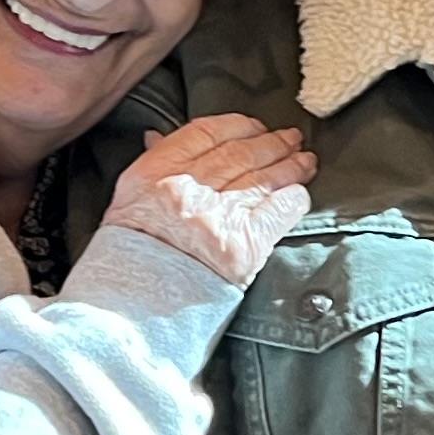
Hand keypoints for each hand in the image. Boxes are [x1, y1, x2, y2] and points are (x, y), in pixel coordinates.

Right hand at [108, 114, 315, 286]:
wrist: (138, 308)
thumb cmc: (133, 254)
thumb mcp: (129, 200)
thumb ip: (150, 166)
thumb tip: (157, 135)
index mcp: (154, 174)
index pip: (206, 133)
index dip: (237, 125)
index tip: (254, 126)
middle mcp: (188, 190)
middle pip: (240, 154)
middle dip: (271, 143)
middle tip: (291, 138)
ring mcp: (218, 217)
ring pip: (264, 179)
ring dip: (290, 167)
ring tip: (305, 161)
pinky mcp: (244, 246)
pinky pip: (278, 211)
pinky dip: (293, 199)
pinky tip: (300, 192)